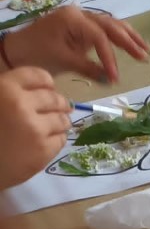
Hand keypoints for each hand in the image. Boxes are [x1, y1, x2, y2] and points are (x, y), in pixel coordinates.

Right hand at [0, 67, 69, 187]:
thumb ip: (9, 90)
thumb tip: (38, 90)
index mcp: (6, 88)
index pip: (38, 76)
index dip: (47, 82)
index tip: (50, 87)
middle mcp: (22, 105)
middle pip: (53, 99)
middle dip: (60, 102)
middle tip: (64, 105)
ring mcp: (35, 129)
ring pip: (61, 120)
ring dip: (63, 120)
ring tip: (63, 122)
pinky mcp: (43, 151)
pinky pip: (60, 140)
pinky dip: (59, 137)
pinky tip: (53, 137)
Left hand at [4, 7, 149, 82]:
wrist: (20, 49)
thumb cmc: (38, 53)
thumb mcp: (63, 61)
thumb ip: (88, 68)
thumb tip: (109, 79)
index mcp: (73, 19)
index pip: (100, 38)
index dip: (110, 58)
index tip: (115, 79)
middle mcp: (80, 15)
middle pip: (110, 25)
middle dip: (128, 41)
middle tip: (144, 57)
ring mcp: (82, 20)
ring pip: (110, 25)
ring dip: (128, 37)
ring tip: (145, 51)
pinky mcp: (82, 29)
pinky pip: (104, 31)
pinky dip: (119, 39)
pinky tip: (132, 47)